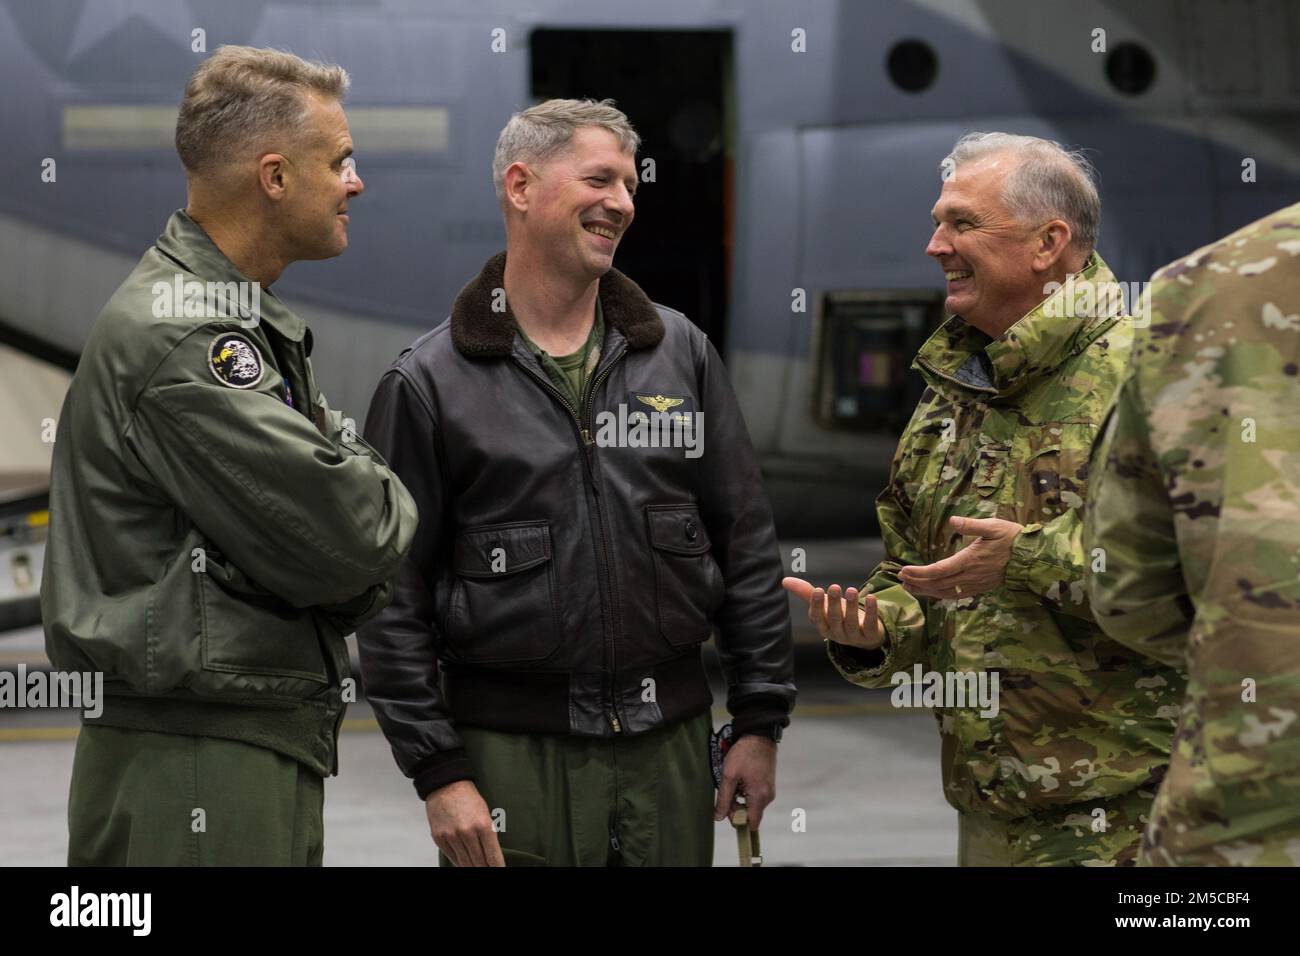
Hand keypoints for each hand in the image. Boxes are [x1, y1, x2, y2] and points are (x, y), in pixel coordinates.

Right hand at [425, 780, 504, 866]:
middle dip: (485, 868)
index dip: (497, 867)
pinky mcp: (439, 838)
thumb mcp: (485, 814)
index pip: (492, 856)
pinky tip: (464, 863)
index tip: (500, 870)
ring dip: (472, 867)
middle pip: (479, 862)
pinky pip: (452, 857)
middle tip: (488, 868)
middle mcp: (467, 833)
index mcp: (483, 825)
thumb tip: (490, 857)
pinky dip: (459, 862)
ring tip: (478, 867)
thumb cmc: (469, 798)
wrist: (446, 786)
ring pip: (465, 863)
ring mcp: (452, 837)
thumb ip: (488, 835)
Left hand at [714, 734, 776, 827]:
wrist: (759, 735)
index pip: (751, 823)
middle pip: (751, 814)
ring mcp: (769, 791)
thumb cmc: (744, 754)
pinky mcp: (768, 784)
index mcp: (759, 797)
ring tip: (733, 783)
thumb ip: (724, 798)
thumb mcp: (729, 775)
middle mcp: (768, 797)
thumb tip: (718, 817)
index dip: (737, 820)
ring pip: (752, 805)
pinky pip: (756, 797)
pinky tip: (740, 780)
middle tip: (727, 792)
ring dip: (740, 799)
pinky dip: (746, 793)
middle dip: (737, 808)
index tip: (727, 808)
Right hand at [782, 577, 884, 649]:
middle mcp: (837, 633)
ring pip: (851, 622)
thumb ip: (806, 593)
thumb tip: (784, 580)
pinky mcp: (871, 635)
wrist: (863, 634)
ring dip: (851, 606)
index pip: (817, 617)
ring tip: (851, 590)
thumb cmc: (839, 615)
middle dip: (834, 603)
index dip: (817, 605)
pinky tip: (871, 598)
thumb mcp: (824, 604)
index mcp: (823, 626)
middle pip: (834, 619)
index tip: (817, 590)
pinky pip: (870, 624)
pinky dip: (871, 611)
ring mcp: (854, 636)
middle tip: (834, 587)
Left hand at [898, 515, 1023, 599]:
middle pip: (938, 583)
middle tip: (901, 579)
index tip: (904, 570)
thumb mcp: (994, 526)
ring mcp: (976, 584)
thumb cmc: (1013, 538)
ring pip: (946, 592)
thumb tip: (953, 520)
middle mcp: (971, 575)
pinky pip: (957, 595)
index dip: (919, 572)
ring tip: (910, 587)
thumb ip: (972, 525)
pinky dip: (941, 595)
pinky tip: (932, 593)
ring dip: (926, 591)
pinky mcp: (981, 588)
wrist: (1033, 558)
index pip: (939, 570)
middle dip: (918, 582)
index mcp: (971, 560)